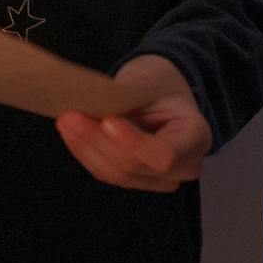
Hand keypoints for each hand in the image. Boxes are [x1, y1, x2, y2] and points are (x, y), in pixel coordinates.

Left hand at [55, 55, 211, 190]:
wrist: (160, 93)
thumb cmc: (157, 83)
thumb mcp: (148, 82)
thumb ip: (125, 98)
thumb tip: (91, 107)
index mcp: (196, 137)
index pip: (165, 155)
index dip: (133, 143)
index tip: (107, 120)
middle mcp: (184, 166)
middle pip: (134, 167)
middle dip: (97, 142)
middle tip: (70, 116)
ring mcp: (160, 179)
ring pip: (117, 174)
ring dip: (86, 148)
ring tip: (65, 122)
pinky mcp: (136, 180)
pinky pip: (107, 174)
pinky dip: (85, 153)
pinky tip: (71, 134)